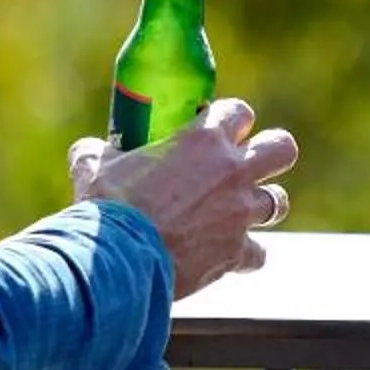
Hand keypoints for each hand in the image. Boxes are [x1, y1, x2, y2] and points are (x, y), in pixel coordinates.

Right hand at [67, 97, 297, 298]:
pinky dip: (245, 256)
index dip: (230, 118)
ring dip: (263, 204)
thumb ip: (97, 151)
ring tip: (241, 210)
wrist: (119, 258)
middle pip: (282, 148)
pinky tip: (226, 257)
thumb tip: (87, 150)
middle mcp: (233, 172)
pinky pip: (258, 254)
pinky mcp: (236, 252)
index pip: (239, 111)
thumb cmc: (108, 206)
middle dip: (271, 152)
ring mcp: (240, 213)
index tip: (216, 128)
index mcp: (204, 139)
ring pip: (278, 201)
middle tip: (250, 162)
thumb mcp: (93, 166)